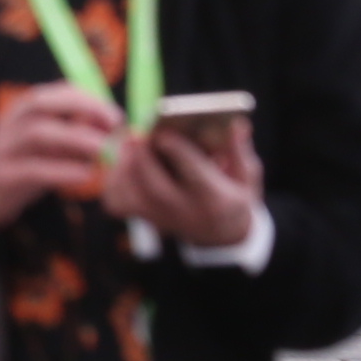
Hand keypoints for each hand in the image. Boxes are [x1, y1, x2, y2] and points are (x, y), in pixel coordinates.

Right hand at [0, 86, 129, 228]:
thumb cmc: (23, 163)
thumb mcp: (48, 144)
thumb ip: (72, 132)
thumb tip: (108, 125)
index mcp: (22, 110)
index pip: (54, 92)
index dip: (86, 98)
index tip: (115, 116)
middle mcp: (10, 123)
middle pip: (41, 103)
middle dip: (81, 108)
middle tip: (114, 126)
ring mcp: (3, 148)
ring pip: (37, 133)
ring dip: (76, 138)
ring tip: (104, 150)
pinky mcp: (3, 176)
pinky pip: (34, 169)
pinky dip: (63, 170)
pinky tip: (86, 175)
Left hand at [105, 113, 261, 253]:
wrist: (222, 235)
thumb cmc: (233, 196)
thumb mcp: (246, 177)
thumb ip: (238, 151)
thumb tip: (236, 125)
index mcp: (215, 199)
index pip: (195, 176)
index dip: (178, 152)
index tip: (166, 131)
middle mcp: (185, 213)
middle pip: (156, 188)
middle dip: (144, 158)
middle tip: (137, 133)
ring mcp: (161, 219)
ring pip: (132, 196)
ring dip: (126, 166)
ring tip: (129, 140)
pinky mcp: (144, 218)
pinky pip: (117, 202)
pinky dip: (115, 180)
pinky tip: (123, 159)